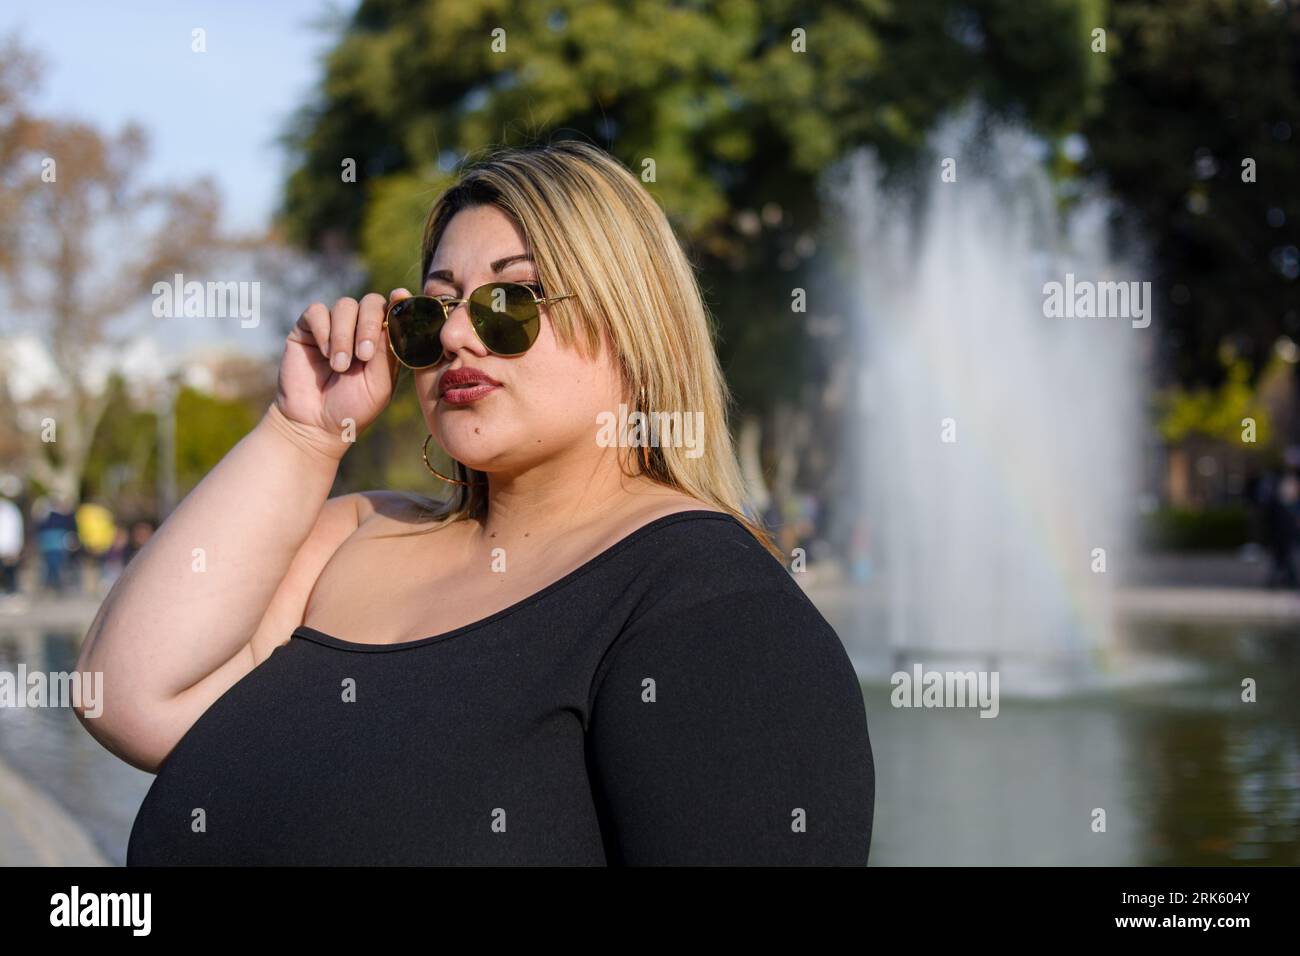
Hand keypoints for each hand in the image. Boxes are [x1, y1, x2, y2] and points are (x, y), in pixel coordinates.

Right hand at [274, 290, 411, 451]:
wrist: (314, 424)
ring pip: (344, 305)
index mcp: (384, 341)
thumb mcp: (379, 384)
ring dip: (344, 335)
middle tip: (363, 355)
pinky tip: (324, 354)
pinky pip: (316, 311)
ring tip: (340, 366)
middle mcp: (360, 328)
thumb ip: (386, 352)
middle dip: (369, 325)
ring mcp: (334, 327)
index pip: (395, 311)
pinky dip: (323, 330)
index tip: (400, 297)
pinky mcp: (307, 329)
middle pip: (371, 303)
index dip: (400, 302)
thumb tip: (392, 316)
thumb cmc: (352, 408)